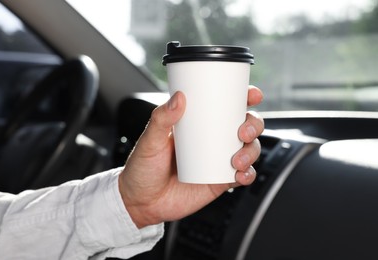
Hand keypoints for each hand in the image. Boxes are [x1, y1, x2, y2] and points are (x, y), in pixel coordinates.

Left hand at [119, 86, 263, 227]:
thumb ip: (161, 119)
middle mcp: (212, 140)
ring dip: (252, 151)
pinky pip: (243, 176)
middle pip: (245, 125)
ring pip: (249, 149)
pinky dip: (247, 174)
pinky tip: (240, 175)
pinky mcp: (220, 181)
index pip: (226, 105)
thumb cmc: (143, 168)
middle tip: (243, 132)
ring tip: (237, 160)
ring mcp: (218, 160)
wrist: (141, 202)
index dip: (244, 97)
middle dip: (254, 125)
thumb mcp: (149, 141)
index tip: (251, 94)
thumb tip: (178, 98)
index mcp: (198, 124)